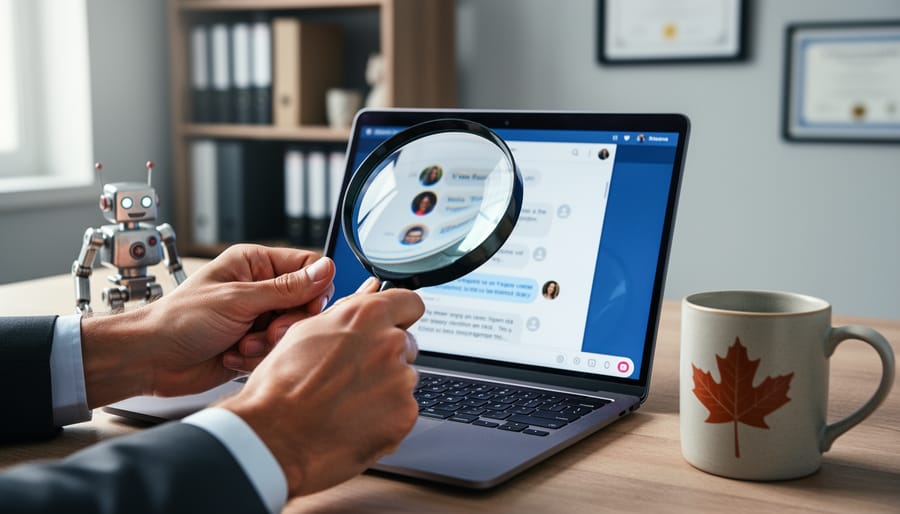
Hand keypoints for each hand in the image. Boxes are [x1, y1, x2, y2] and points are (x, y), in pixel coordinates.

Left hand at [81, 244, 334, 406]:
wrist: (151, 360)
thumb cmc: (180, 320)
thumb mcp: (238, 299)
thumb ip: (287, 288)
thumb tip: (326, 269)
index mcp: (255, 264)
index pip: (307, 266)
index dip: (314, 289)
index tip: (308, 308)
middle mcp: (259, 289)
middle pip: (305, 303)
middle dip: (287, 323)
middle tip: (267, 332)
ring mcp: (257, 318)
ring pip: (292, 331)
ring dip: (268, 344)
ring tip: (241, 345)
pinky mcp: (253, 345)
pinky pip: (277, 352)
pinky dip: (257, 358)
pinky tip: (233, 356)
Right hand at [219, 279, 423, 496]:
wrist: (274, 437)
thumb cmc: (281, 387)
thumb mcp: (306, 332)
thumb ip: (347, 314)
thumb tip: (367, 299)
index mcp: (367, 316)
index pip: (410, 303)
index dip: (401, 314)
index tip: (395, 323)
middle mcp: (390, 343)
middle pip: (405, 344)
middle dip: (387, 355)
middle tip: (353, 375)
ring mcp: (401, 380)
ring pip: (404, 379)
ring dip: (386, 388)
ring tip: (347, 402)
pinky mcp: (405, 415)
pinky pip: (403, 410)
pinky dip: (387, 416)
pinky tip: (355, 420)